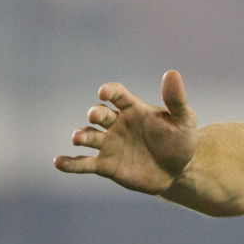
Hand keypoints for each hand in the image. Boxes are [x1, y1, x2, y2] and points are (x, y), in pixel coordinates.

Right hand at [54, 71, 197, 192]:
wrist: (180, 171)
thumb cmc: (181, 141)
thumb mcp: (184, 120)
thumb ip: (176, 100)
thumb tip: (172, 73)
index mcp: (132, 109)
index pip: (116, 94)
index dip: (109, 91)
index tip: (105, 92)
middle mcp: (116, 124)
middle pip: (99, 114)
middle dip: (95, 113)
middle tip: (95, 116)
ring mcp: (109, 144)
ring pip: (88, 136)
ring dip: (81, 136)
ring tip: (78, 138)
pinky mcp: (106, 165)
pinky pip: (84, 164)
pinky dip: (70, 163)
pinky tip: (59, 162)